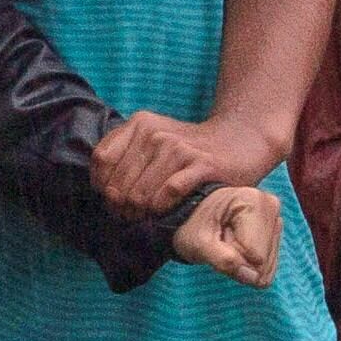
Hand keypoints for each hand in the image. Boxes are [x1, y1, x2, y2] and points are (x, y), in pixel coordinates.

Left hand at [93, 110, 275, 218]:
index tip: (113, 200)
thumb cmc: (191, 150)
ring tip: (147, 217)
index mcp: (140, 124)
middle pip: (118, 184)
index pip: (101, 161)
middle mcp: (156, 133)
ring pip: (140, 194)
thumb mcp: (155, 140)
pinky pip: (169, 193)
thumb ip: (127, 155)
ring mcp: (179, 148)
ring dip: (141, 213)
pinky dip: (162, 208)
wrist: (240, 141)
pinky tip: (165, 211)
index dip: (102, 186)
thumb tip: (101, 189)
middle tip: (131, 216)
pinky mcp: (202, 164)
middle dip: (121, 207)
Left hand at [171, 185, 282, 288]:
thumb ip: (223, 260)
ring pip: (267, 266)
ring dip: (244, 262)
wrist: (192, 213)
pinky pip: (268, 265)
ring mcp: (275, 219)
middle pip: (264, 262)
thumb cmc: (192, 225)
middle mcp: (271, 207)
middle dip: (240, 261)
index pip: (257, 257)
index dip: (235, 259)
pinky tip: (237, 245)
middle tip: (221, 243)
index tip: (218, 241)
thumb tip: (253, 277)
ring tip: (227, 243)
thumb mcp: (198, 244)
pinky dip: (250, 262)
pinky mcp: (275, 230)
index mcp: (253, 203)